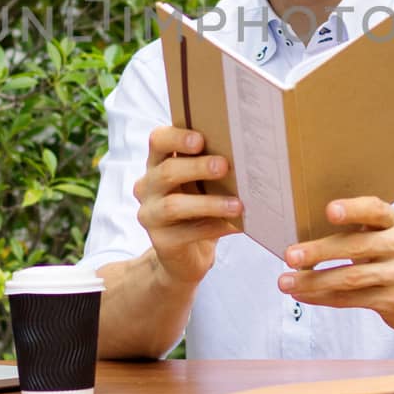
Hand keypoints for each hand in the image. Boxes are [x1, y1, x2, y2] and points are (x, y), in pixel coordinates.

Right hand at [134, 126, 241, 287]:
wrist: (187, 256)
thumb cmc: (200, 210)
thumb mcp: (202, 185)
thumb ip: (212, 168)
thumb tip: (246, 157)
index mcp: (157, 164)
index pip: (158, 142)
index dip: (176, 138)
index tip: (200, 139)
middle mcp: (148, 187)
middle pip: (167, 171)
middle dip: (197, 167)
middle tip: (224, 166)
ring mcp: (150, 215)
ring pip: (174, 205)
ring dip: (209, 203)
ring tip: (236, 204)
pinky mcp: (161, 242)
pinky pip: (188, 233)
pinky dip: (214, 227)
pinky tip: (235, 226)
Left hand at [277, 197, 393, 333]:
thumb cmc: (393, 260)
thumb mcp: (385, 238)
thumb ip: (357, 232)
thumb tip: (303, 238)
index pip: (375, 210)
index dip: (353, 209)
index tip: (329, 211)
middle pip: (356, 246)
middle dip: (319, 251)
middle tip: (290, 256)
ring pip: (350, 278)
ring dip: (314, 281)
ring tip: (286, 282)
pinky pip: (351, 299)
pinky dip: (323, 297)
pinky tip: (303, 295)